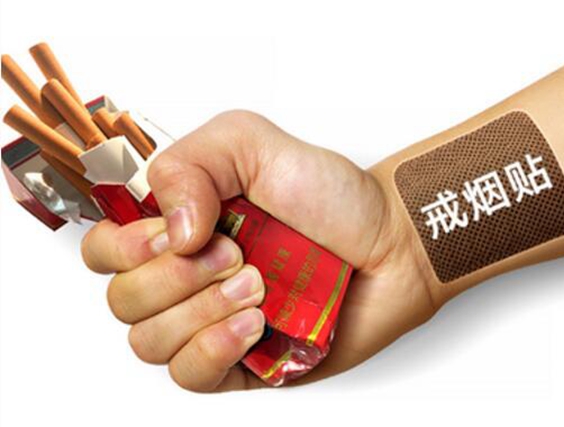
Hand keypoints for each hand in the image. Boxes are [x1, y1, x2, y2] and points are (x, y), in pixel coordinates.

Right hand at [81, 110, 437, 391]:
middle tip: (235, 253)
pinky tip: (253, 323)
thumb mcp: (253, 144)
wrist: (390, 245)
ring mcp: (209, 322)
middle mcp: (186, 277)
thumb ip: (190, 162)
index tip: (185, 231)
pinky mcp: (238, 361)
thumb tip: (167, 231)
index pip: (105, 249)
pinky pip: (189, 376)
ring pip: (148, 341)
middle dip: (176, 277)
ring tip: (257, 285)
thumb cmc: (331, 197)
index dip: (126, 246)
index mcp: (178, 227)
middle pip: (121, 300)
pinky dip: (214, 348)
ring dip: (201, 310)